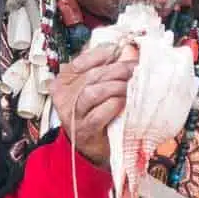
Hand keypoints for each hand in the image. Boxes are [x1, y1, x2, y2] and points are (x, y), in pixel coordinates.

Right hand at [49, 41, 137, 167]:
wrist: (88, 146)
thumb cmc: (93, 113)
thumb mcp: (92, 88)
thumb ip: (102, 71)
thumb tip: (126, 51)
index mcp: (63, 81)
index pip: (80, 61)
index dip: (101, 54)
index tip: (119, 51)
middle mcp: (64, 96)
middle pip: (91, 76)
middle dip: (117, 69)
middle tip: (134, 68)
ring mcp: (72, 114)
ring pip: (93, 93)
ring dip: (116, 87)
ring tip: (130, 86)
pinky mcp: (84, 129)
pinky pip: (99, 114)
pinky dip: (114, 105)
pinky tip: (124, 102)